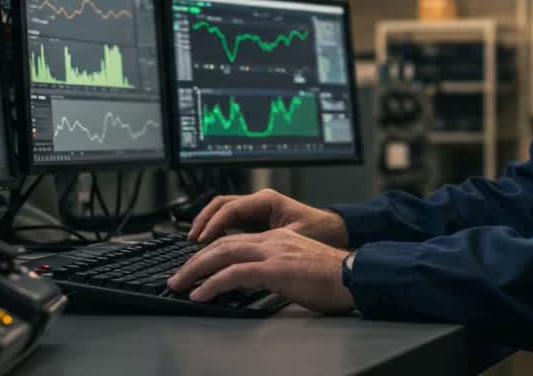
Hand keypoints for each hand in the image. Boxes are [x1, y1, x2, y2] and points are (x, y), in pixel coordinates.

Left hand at [168, 229, 354, 313]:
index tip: (193, 267)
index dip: (209, 253)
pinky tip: (201, 293)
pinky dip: (213, 283)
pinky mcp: (275, 269)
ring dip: (196, 270)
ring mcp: (273, 252)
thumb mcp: (296, 269)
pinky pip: (234, 274)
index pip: (233, 240)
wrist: (355, 276)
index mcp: (277, 238)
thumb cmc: (332, 278)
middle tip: (177, 277)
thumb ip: (273, 270)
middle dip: (194, 261)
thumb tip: (250, 283)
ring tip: (180, 283)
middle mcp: (272, 240)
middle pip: (222, 244)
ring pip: (222, 254)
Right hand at [188, 188, 348, 246]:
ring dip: (207, 225)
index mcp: (267, 201)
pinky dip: (217, 231)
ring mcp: (256, 210)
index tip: (201, 240)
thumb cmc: (321, 232)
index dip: (213, 224)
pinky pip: (230, 222)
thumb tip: (244, 255)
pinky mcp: (256, 221)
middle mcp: (259, 202)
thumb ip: (270, 244)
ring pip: (222, 212)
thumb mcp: (295, 237)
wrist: (335, 232)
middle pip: (220, 205)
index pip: (231, 208)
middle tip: (191, 242)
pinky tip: (210, 246)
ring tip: (195, 245)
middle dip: (202, 222)